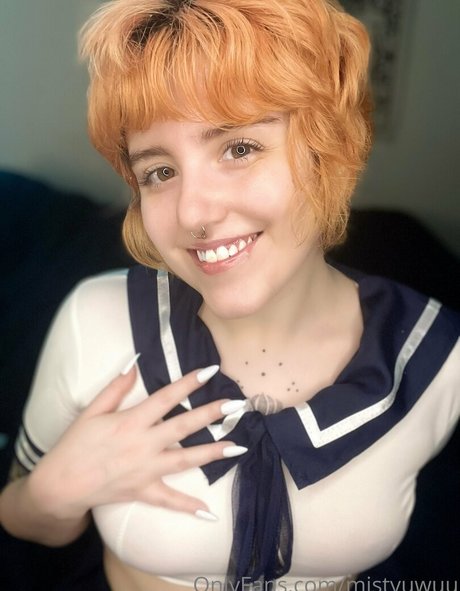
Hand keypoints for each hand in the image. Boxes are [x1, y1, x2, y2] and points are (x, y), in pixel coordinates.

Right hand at [28, 360, 245, 520]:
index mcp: (131, 421)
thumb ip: (116, 387)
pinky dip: (189, 507)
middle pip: (183, 427)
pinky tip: (210, 512)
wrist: (60, 485)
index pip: (166, 397)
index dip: (188, 383)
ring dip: (213, 453)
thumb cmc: (75, 444)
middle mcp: (143, 444)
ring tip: (239, 446)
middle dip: (211, 414)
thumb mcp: (91, 410)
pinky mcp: (143, 492)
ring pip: (185, 460)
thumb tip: (135, 363)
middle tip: (237, 405)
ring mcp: (145, 470)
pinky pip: (169, 500)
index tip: (211, 371)